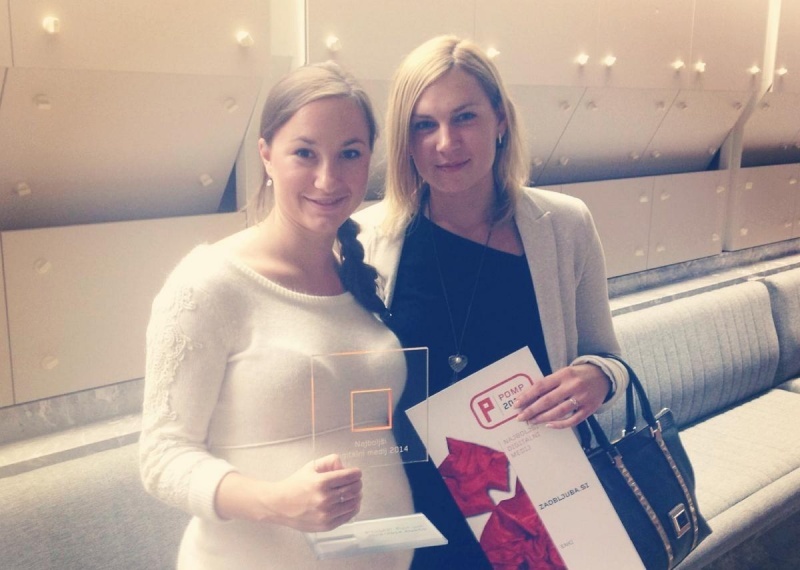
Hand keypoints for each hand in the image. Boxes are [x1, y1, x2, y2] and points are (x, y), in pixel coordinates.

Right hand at [215, 454, 362, 531]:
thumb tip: (345, 466)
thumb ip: (329, 461)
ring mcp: (326, 514)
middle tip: (356, 481)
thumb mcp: (310, 467)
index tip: (357, 472)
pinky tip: (351, 503)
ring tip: (355, 492)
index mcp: (321, 482)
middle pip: (354, 489)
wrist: (279, 505)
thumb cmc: (295, 485)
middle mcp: (325, 499)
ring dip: (357, 496)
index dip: (356, 473)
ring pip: (353, 503)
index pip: (349, 476)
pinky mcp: (326, 525)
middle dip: (357, 483)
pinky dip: (353, 509)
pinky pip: (348, 516)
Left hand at [512, 364, 610, 428]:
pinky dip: (559, 424)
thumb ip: (550, 383)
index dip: (527, 396)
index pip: (541, 386)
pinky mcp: (589, 409)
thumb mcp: (564, 373)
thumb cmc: (579, 375)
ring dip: (542, 418)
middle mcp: (572, 386)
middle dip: (531, 410)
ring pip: (558, 411)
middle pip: (548, 400)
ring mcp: (582, 398)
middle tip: (521, 417)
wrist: (604, 376)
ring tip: (532, 421)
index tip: (517, 404)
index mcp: (564, 374)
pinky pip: (572, 420)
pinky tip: (549, 425)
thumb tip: (531, 396)